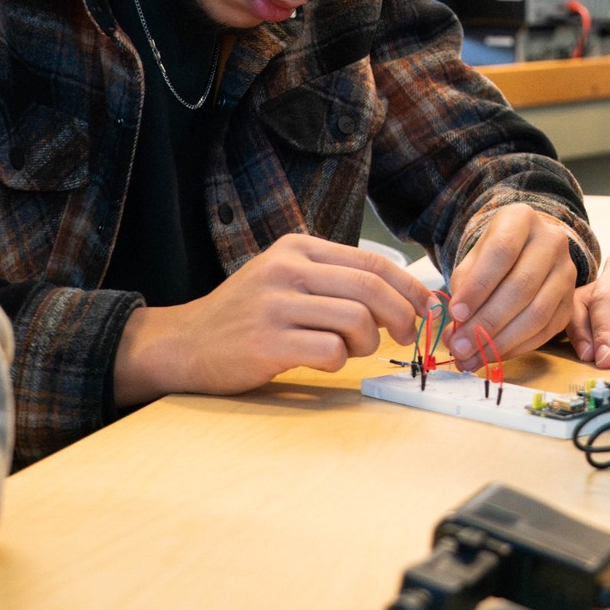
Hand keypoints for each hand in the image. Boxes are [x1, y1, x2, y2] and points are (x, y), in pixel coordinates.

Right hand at [114, 233, 431, 405]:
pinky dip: (340, 360)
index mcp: (298, 248)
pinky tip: (325, 360)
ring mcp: (276, 305)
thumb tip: (403, 294)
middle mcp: (288, 269)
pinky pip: (330, 350)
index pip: (373, 262)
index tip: (426, 308)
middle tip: (406, 336)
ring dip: (370, 342)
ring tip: (355, 350)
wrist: (183, 343)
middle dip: (402, 316)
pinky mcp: (267, 342)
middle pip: (371, 289)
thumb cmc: (246, 314)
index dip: (409, 287)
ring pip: (357, 320)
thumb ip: (334, 279)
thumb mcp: (286, 278)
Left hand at [443, 203, 578, 370]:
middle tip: (459, 346)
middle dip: (486, 322)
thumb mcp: (473, 260)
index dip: (478, 286)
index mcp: (522, 220)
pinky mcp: (571, 301)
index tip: (455, 312)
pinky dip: (516, 348)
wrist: (525, 253)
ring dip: (500, 342)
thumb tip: (457, 332)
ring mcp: (566, 272)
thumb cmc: (493, 257)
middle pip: (521, 286)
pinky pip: (546, 331)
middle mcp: (552, 241)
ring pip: (536, 313)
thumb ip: (463, 289)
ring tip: (471, 357)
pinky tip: (493, 355)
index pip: (502, 252)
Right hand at [566, 238, 609, 368]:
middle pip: (606, 295)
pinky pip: (579, 310)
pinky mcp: (601, 298)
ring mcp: (608, 280)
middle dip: (606, 330)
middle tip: (608, 361)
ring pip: (586, 301)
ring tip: (591, 358)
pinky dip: (577, 330)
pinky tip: (582, 351)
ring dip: (585, 331)